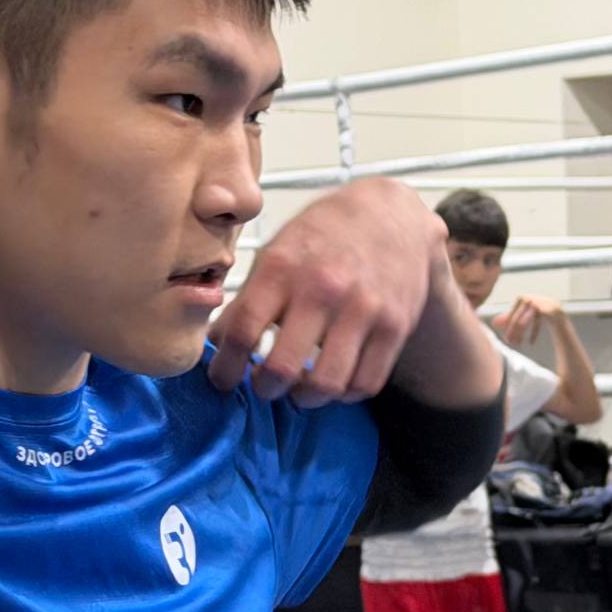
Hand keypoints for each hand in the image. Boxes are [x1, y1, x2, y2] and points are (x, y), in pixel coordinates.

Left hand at [207, 178, 442, 406]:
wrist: (391, 213)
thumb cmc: (322, 236)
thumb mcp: (277, 252)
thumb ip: (248, 297)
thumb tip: (216, 343)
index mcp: (282, 268)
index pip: (243, 331)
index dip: (226, 366)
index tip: (223, 380)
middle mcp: (323, 289)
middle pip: (282, 367)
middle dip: (265, 388)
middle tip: (263, 385)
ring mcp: (363, 309)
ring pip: (325, 385)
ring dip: (304, 398)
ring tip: (298, 389)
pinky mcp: (396, 325)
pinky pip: (365, 383)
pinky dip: (344, 393)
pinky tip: (334, 381)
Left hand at [496, 293, 560, 346]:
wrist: (559, 315)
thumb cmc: (537, 315)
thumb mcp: (522, 316)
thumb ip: (509, 318)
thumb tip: (493, 323)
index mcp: (522, 298)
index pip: (512, 314)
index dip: (509, 326)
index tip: (506, 339)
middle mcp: (532, 298)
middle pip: (518, 318)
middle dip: (513, 332)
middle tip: (510, 343)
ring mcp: (542, 303)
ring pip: (526, 320)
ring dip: (520, 333)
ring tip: (517, 344)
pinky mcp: (551, 310)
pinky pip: (539, 322)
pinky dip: (534, 333)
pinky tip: (531, 343)